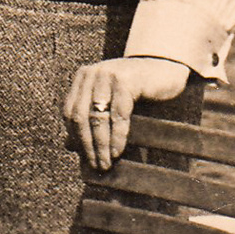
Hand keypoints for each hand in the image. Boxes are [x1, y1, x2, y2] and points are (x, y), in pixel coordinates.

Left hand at [65, 55, 192, 170]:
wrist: (166, 68)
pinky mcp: (125, 80)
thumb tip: (68, 146)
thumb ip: (89, 118)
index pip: (70, 112)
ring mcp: (107, 75)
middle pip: (81, 116)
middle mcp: (91, 74)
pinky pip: (118, 114)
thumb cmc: (138, 88)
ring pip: (98, 117)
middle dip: (88, 144)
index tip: (84, 157)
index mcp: (83, 78)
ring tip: (106, 163)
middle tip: (97, 165)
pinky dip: (117, 135)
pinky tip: (117, 150)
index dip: (76, 136)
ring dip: (101, 144)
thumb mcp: (109, 101)